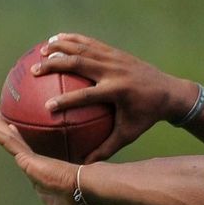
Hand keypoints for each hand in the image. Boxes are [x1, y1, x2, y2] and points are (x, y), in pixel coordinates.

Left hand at [0, 107, 87, 204]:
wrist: (84, 190)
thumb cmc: (77, 201)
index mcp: (43, 174)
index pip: (27, 157)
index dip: (20, 145)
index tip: (14, 135)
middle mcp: (37, 163)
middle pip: (17, 143)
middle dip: (7, 129)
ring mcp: (32, 159)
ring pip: (11, 139)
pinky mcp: (28, 159)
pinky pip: (7, 143)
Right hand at [33, 33, 196, 162]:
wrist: (169, 92)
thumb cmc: (146, 117)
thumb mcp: (129, 134)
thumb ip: (106, 149)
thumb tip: (85, 165)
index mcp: (118, 91)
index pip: (87, 96)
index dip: (66, 101)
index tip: (47, 107)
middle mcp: (115, 71)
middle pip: (80, 64)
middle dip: (55, 65)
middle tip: (34, 71)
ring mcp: (116, 58)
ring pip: (83, 48)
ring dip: (60, 47)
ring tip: (40, 51)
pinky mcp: (116, 52)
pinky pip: (91, 43)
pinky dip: (73, 40)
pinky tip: (55, 39)